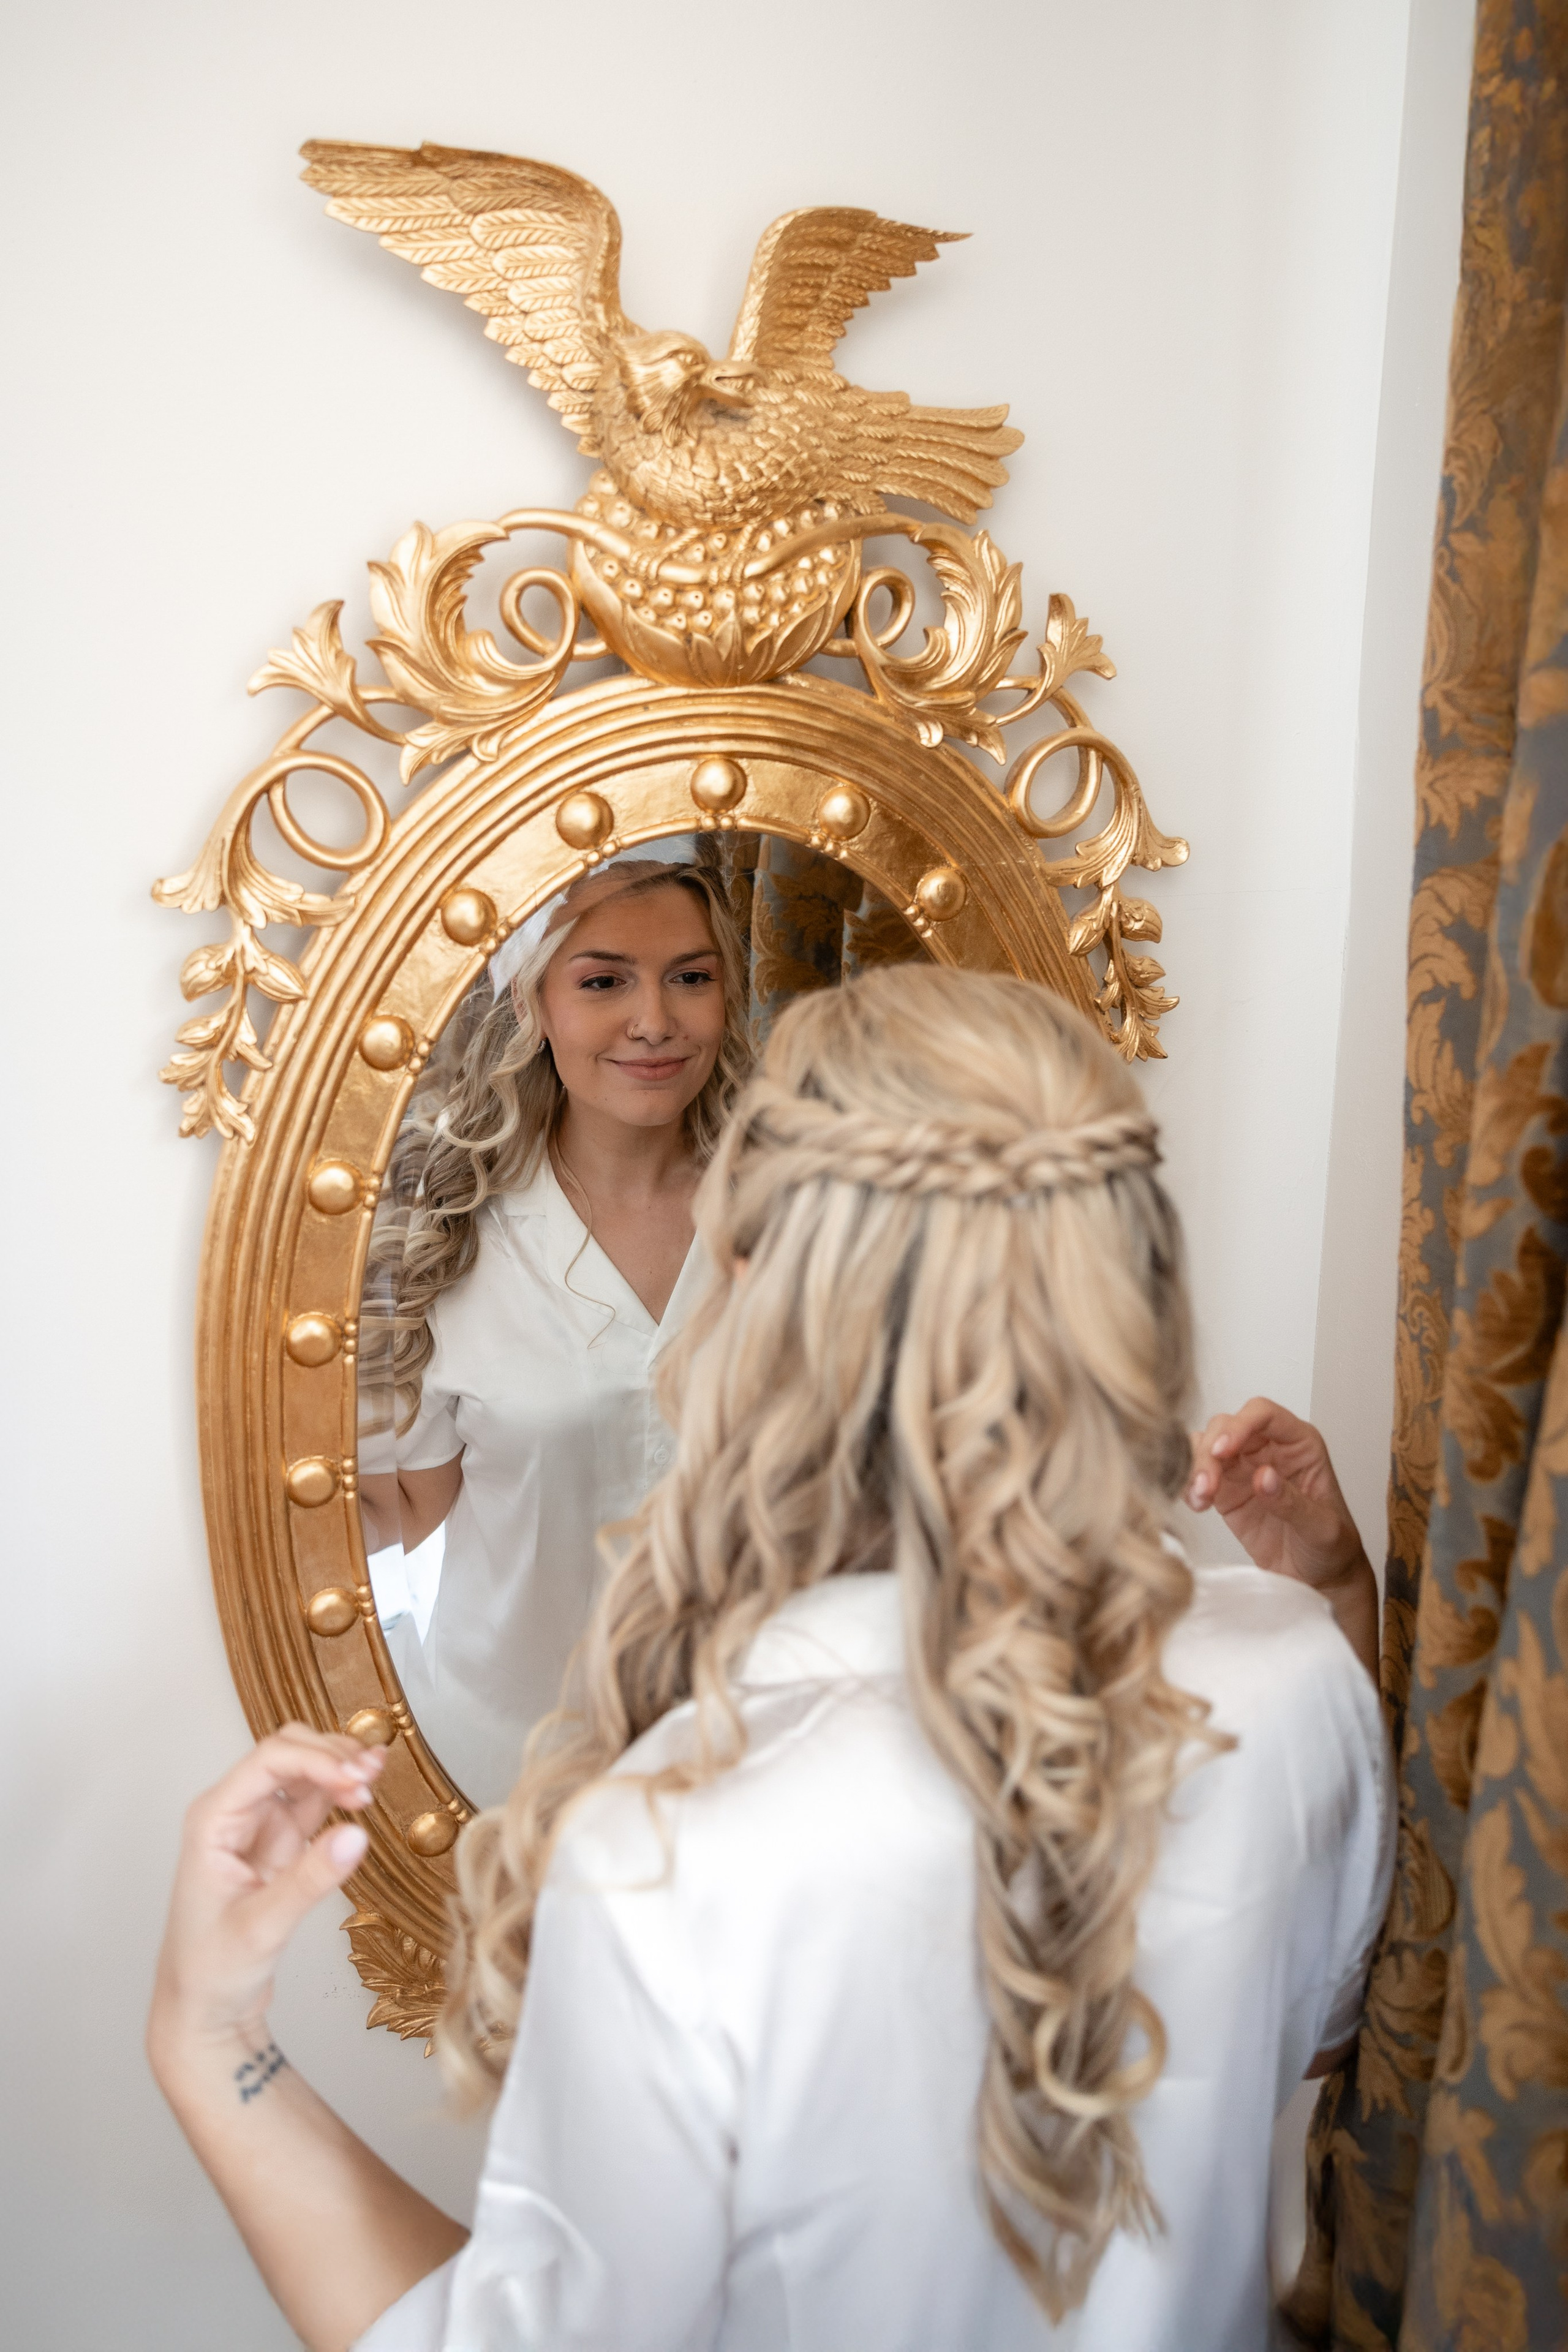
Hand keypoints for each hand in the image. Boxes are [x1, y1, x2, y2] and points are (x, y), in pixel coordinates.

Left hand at [150, 1727, 383, 2058]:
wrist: (206, 2011)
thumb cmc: (213, 1972)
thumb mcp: (262, 1929)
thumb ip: (309, 1880)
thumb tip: (357, 1835)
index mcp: (212, 1820)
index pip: (268, 1761)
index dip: (316, 1760)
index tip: (356, 1780)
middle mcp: (234, 1813)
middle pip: (286, 1751)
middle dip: (330, 1754)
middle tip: (370, 1776)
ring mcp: (259, 1825)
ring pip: (303, 1769)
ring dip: (340, 1765)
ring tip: (376, 1774)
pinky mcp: (281, 1843)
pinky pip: (314, 1800)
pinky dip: (340, 1790)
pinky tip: (365, 1790)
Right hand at [1185, 1397, 1378, 1680]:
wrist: (1320, 1580)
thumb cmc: (1332, 1546)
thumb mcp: (1322, 1528)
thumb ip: (1293, 1502)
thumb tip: (1262, 1476)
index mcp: (1299, 1444)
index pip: (1263, 1414)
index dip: (1240, 1425)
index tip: (1224, 1451)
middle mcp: (1268, 1448)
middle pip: (1226, 1426)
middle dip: (1210, 1450)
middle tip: (1206, 1485)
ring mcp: (1244, 1468)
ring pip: (1206, 1446)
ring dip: (1196, 1467)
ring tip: (1199, 1498)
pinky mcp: (1226, 1491)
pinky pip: (1198, 1474)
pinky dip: (1189, 1484)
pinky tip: (1196, 1504)